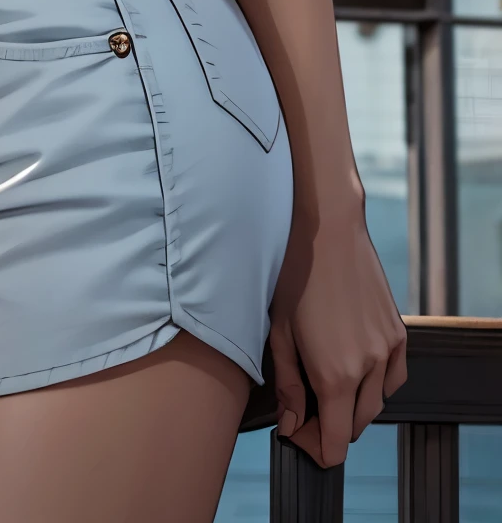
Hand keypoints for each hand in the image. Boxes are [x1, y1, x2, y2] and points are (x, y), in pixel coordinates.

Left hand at [268, 206, 407, 467]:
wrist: (327, 229)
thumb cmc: (294, 273)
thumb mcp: (279, 333)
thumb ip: (287, 386)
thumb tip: (291, 425)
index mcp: (335, 375)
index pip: (337, 443)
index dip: (317, 449)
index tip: (300, 435)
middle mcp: (368, 368)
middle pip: (357, 426)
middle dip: (331, 426)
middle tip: (305, 408)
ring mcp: (388, 350)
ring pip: (377, 403)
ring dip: (354, 405)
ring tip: (327, 381)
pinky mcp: (398, 332)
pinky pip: (394, 377)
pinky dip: (378, 383)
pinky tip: (357, 367)